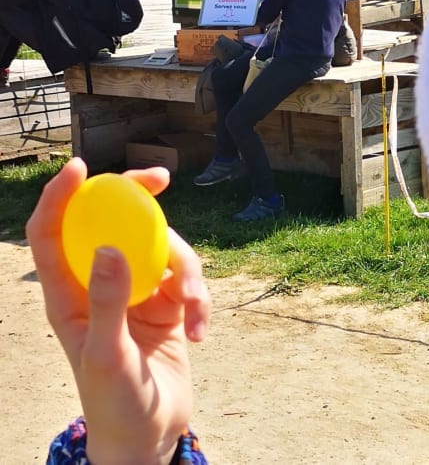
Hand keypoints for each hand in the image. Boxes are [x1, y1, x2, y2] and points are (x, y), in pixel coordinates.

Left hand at [27, 158, 210, 464]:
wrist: (152, 434)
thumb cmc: (114, 402)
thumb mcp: (106, 355)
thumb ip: (108, 301)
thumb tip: (112, 246)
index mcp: (69, 295)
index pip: (53, 234)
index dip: (61, 197)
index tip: (82, 167)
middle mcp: (102, 285)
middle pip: (115, 224)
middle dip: (138, 199)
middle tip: (162, 179)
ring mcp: (137, 292)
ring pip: (164, 250)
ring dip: (188, 274)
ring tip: (195, 311)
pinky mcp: (169, 304)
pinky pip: (189, 281)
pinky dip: (201, 301)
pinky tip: (202, 331)